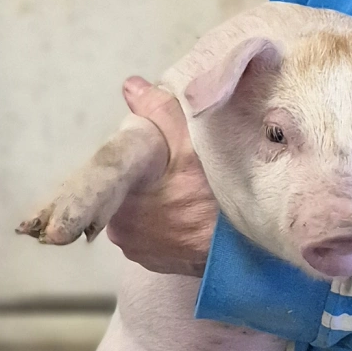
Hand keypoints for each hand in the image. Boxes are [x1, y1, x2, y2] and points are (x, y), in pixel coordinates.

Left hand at [105, 77, 217, 275]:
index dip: (133, 152)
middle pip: (127, 187)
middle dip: (148, 177)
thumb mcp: (189, 141)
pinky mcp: (152, 263)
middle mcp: (119, 227)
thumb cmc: (214, 197)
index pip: (112, 167)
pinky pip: (152, 234)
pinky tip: (189, 215)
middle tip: (180, 170)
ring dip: (156, 202)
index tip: (154, 151)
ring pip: (139, 211)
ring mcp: (136, 249)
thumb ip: (157, 109)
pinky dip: (166, 223)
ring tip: (188, 194)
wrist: (239, 251)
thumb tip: (131, 87)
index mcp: (120, 194)